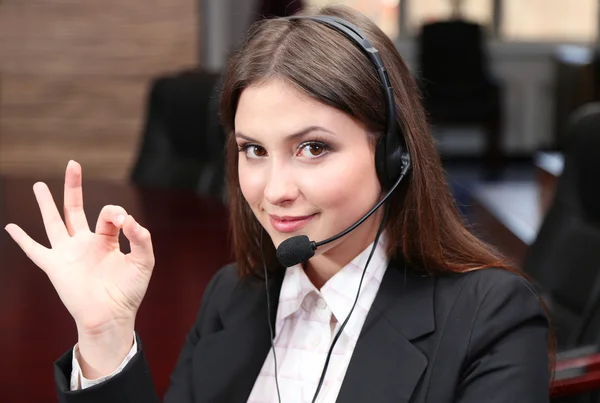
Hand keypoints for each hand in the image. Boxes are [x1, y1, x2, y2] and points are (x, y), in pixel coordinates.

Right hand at [4, 160, 154, 335]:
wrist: (111, 316)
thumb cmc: (129, 291)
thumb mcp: (144, 261)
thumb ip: (142, 238)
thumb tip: (130, 219)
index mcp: (107, 240)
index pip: (108, 214)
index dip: (116, 213)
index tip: (126, 223)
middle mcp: (85, 243)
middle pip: (75, 208)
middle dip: (73, 186)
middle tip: (73, 163)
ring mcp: (68, 254)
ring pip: (53, 222)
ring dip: (46, 203)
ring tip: (39, 184)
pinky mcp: (55, 267)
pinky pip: (35, 251)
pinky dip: (22, 239)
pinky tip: (11, 227)